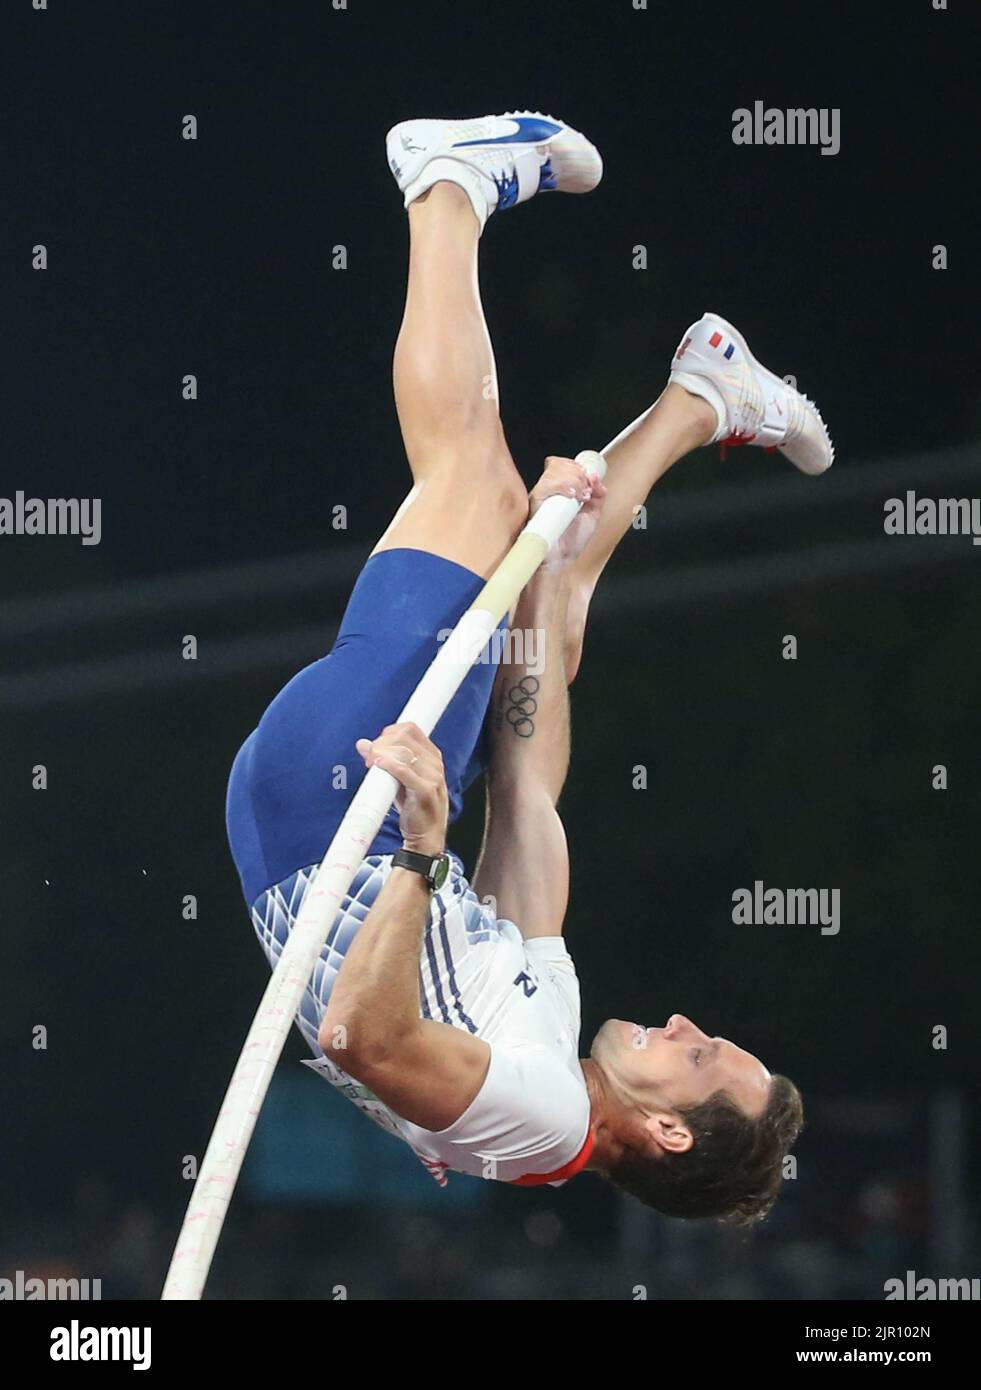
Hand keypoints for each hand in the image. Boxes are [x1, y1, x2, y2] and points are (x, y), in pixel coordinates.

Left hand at [355, 722, 447, 856]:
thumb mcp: (399, 780)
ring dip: (382, 753)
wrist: (426, 837)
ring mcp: (433, 777)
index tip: (376, 744)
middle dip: (382, 743)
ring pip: (403, 752)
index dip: (389, 732)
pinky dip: (390, 765)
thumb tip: (362, 744)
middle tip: (369, 756)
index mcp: (432, 757)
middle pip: (404, 737)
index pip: (410, 729)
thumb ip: (384, 761)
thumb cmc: (414, 807)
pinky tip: (378, 764)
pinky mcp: (425, 791)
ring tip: (371, 763)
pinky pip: (405, 771)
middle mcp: (434, 763)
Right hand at [529, 455, 606, 569]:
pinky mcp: (535, 506)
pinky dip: (562, 486)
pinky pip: (544, 486)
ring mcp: (539, 497)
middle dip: (578, 473)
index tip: (590, 480)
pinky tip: (573, 497)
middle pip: (557, 464)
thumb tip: (596, 477)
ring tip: (582, 497)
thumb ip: (598, 495)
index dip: (577, 467)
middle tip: (587, 491)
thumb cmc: (571, 541)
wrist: (561, 561)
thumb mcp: (592, 514)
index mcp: (557, 490)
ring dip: (573, 479)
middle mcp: (546, 491)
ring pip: (552, 472)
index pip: (561, 464)